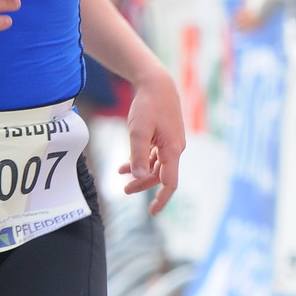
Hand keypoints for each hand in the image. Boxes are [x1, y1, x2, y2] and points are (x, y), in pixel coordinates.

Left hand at [119, 64, 183, 214]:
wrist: (157, 83)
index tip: (153, 212)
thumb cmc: (148, 106)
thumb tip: (139, 177)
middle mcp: (175, 148)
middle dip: (143, 184)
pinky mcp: (165, 135)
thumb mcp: (138, 131)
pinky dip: (141, 160)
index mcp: (172, 150)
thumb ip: (138, 155)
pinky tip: (125, 164)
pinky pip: (154, 154)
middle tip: (125, 191)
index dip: (162, 199)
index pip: (169, 182)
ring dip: (140, 172)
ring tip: (121, 177)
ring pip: (156, 165)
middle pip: (160, 175)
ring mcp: (171, 142)